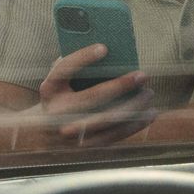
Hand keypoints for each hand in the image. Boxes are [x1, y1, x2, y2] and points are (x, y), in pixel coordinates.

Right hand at [36, 45, 156, 146]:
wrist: (44, 132)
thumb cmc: (61, 97)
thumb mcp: (60, 80)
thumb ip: (75, 65)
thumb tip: (108, 51)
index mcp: (50, 90)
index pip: (64, 69)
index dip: (83, 57)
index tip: (104, 48)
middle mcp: (57, 112)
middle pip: (92, 97)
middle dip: (120, 85)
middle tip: (142, 75)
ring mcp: (71, 132)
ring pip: (107, 119)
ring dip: (133, 106)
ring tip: (149, 93)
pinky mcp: (86, 145)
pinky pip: (114, 136)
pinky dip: (135, 125)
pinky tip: (150, 114)